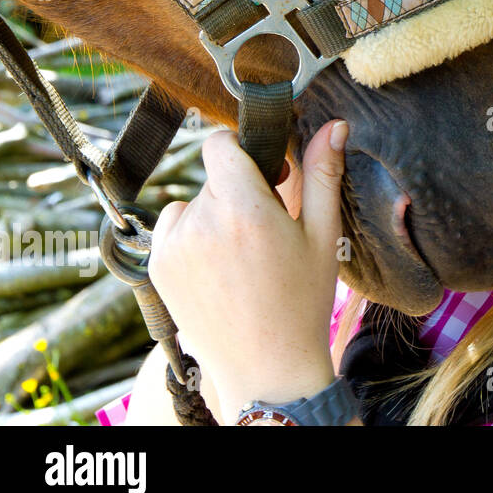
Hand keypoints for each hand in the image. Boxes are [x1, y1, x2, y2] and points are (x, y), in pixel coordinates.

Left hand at [150, 119, 348, 415]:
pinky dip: (194, 238)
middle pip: (214, 177)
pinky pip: (175, 229)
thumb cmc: (303, 301)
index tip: (265, 175)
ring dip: (214, 214)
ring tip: (242, 256)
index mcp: (244, 209)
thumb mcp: (322, 234)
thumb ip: (323, 174)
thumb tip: (334, 125)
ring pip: (193, 203)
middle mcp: (200, 222)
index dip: (244, 151)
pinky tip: (220, 269)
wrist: (266, 367)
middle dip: (239, 191)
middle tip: (266, 230)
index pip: (220, 144)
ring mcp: (173, 247)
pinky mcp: (158, 267)